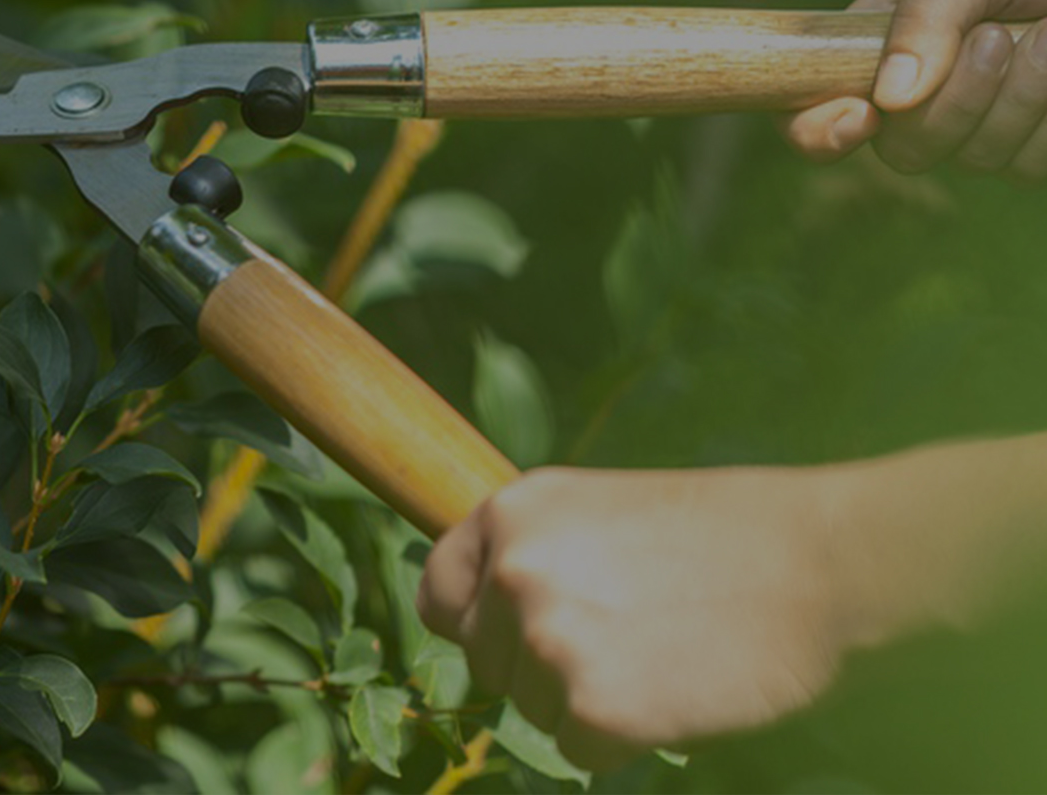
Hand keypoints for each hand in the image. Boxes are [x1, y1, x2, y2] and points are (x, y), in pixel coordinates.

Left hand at [416, 465, 861, 770]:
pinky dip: (624, 742)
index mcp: (512, 511)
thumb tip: (485, 611)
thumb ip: (536, 553)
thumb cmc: (729, 538)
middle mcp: (513, 572)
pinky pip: (578, 753)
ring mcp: (548, 643)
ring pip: (532, 711)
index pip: (437, 592)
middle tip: (630, 638)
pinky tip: (678, 694)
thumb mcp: (603, 512)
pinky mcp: (593, 710)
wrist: (827, 567)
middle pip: (487, 662)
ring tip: (666, 655)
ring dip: (587, 702)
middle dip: (541, 666)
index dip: (478, 621)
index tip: (517, 632)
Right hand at [785, 0, 1046, 176]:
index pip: (812, 110)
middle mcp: (922, 98)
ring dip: (1021, 96)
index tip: (862, 116)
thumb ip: (928, 15)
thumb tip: (889, 98)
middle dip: (956, 102)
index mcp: (881, 47)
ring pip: (976, 159)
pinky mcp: (1032, 151)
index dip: (817, 130)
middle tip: (998, 37)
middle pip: (903, 151)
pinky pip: (1030, 166)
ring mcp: (980, 129)